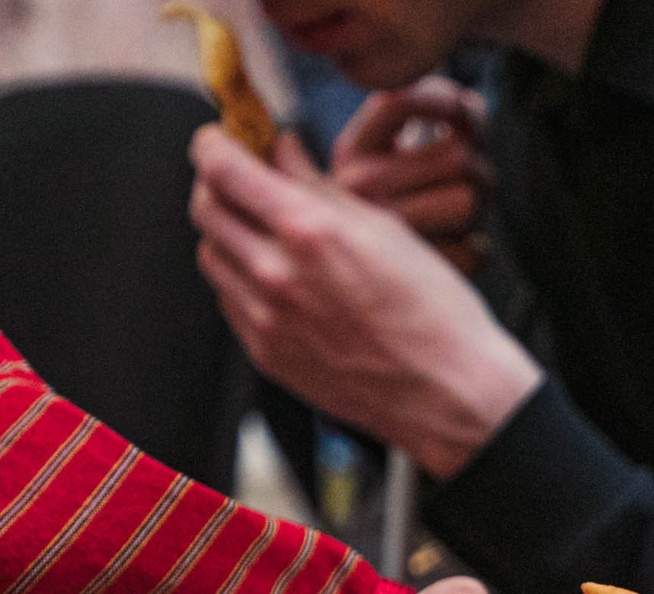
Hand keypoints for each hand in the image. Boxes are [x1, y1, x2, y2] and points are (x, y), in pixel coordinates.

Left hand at [189, 126, 540, 476]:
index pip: (222, 169)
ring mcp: (266, 319)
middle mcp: (276, 274)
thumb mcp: (386, 229)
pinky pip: (231, 301)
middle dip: (218, 185)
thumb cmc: (433, 311)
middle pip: (205, 209)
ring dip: (229, 234)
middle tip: (244, 181)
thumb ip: (321, 187)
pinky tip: (282, 280)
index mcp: (308, 231)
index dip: (214, 145)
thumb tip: (282, 152)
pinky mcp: (267, 354)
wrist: (448, 392)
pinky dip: (243, 280)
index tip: (222, 141)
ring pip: (212, 255)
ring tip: (267, 234)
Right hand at [330, 77, 492, 270]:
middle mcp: (359, 188)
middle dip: (477, 167)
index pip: (398, 103)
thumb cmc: (397, 194)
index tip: (459, 107)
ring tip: (453, 214)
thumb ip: (441, 113)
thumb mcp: (397, 145)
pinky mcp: (414, 275)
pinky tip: (451, 248)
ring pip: (470, 202)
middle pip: (459, 158)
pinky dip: (476, 249)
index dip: (443, 99)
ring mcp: (383, 233)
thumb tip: (470, 108)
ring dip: (476, 206)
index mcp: (352, 150)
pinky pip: (478, 250)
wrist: (359, 270)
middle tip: (466, 180)